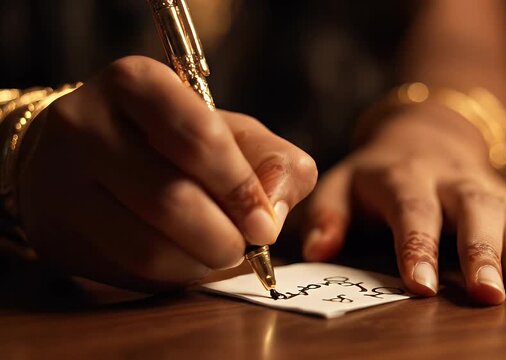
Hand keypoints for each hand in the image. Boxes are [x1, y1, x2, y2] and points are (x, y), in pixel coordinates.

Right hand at [17, 56, 316, 291]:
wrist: (84, 154)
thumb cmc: (170, 139)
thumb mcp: (228, 131)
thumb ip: (271, 159)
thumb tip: (275, 213)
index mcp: (137, 82)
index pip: (198, 138)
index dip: (241, 188)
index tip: (266, 224)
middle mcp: (86, 125)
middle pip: (172, 199)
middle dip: (225, 236)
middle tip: (247, 245)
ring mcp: (61, 181)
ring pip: (148, 247)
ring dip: (202, 262)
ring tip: (220, 251)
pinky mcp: (58, 232)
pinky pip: (129, 271)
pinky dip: (174, 276)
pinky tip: (187, 259)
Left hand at [303, 105, 505, 304]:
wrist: (424, 132)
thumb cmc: (376, 171)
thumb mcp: (341, 182)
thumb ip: (327, 214)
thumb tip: (315, 251)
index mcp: (403, 177)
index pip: (412, 210)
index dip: (417, 246)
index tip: (422, 285)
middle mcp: (449, 180)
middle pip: (469, 211)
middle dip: (479, 252)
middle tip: (487, 294)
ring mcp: (483, 186)